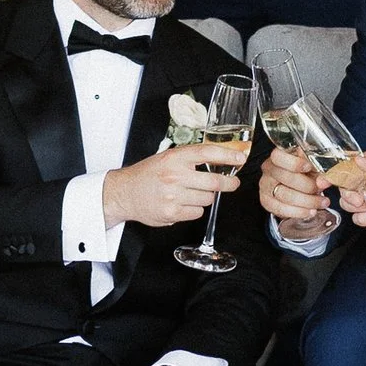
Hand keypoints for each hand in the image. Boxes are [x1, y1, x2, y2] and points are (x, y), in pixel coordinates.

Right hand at [103, 139, 248, 231]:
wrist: (125, 193)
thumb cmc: (148, 174)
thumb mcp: (167, 157)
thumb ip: (191, 158)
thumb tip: (221, 158)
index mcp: (174, 157)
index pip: (207, 153)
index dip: (227, 155)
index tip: (240, 158)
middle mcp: (174, 175)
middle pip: (214, 181)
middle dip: (228, 183)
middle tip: (232, 182)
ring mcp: (173, 195)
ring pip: (207, 198)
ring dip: (206, 197)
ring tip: (192, 193)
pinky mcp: (172, 212)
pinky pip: (197, 212)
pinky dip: (195, 209)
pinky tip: (183, 203)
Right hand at [259, 144, 333, 236]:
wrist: (292, 187)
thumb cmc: (302, 173)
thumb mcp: (310, 166)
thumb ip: (317, 170)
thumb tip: (325, 180)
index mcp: (278, 156)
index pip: (279, 156)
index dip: (294, 163)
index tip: (308, 167)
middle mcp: (269, 170)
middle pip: (285, 177)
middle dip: (307, 185)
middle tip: (321, 188)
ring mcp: (265, 186)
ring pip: (285, 195)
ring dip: (307, 201)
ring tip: (321, 203)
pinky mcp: (266, 201)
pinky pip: (281, 209)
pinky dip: (298, 212)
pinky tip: (310, 211)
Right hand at [335, 149, 365, 230]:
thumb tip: (358, 160)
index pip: (349, 167)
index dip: (335, 173)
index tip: (326, 180)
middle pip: (345, 187)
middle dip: (345, 193)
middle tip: (357, 197)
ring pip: (350, 204)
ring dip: (352, 206)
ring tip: (365, 206)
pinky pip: (361, 219)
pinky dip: (362, 219)